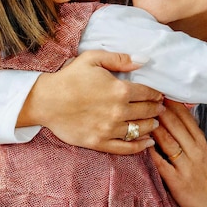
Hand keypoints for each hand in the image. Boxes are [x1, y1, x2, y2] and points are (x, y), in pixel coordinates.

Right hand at [19, 50, 163, 153]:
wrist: (46, 100)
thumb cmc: (70, 77)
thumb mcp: (94, 58)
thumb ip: (120, 59)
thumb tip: (145, 59)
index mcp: (119, 90)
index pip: (147, 93)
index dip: (156, 94)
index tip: (160, 94)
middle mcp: (118, 111)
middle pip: (147, 112)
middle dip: (156, 109)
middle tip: (161, 108)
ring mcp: (109, 129)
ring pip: (139, 130)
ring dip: (151, 126)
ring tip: (155, 123)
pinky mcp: (99, 143)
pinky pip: (126, 148)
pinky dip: (140, 147)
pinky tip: (148, 142)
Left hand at [150, 101, 206, 206]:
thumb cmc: (204, 177)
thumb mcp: (201, 151)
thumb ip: (189, 133)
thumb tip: (175, 112)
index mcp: (200, 140)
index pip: (185, 115)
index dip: (170, 101)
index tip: (156, 90)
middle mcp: (195, 149)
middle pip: (175, 124)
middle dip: (159, 109)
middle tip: (143, 96)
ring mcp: (187, 165)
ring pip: (168, 140)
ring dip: (153, 126)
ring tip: (140, 114)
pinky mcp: (178, 182)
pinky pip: (162, 163)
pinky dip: (151, 152)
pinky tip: (141, 143)